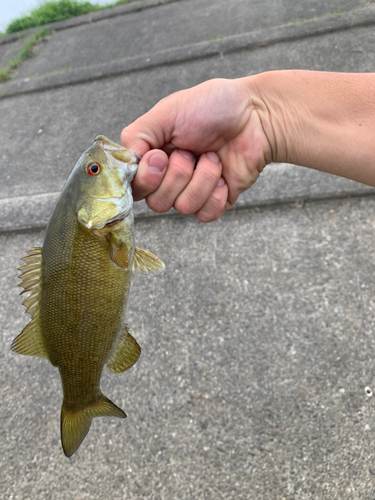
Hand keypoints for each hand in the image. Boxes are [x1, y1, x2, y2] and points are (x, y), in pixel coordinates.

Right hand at [121, 78, 271, 221]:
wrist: (256, 115)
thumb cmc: (212, 106)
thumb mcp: (166, 112)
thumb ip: (136, 136)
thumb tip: (123, 165)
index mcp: (153, 158)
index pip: (134, 187)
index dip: (147, 178)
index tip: (161, 156)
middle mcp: (169, 178)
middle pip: (156, 203)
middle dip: (178, 174)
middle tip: (191, 151)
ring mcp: (192, 191)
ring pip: (182, 207)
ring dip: (201, 178)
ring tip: (211, 156)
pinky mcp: (214, 202)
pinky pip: (205, 215)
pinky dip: (215, 194)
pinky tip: (223, 175)